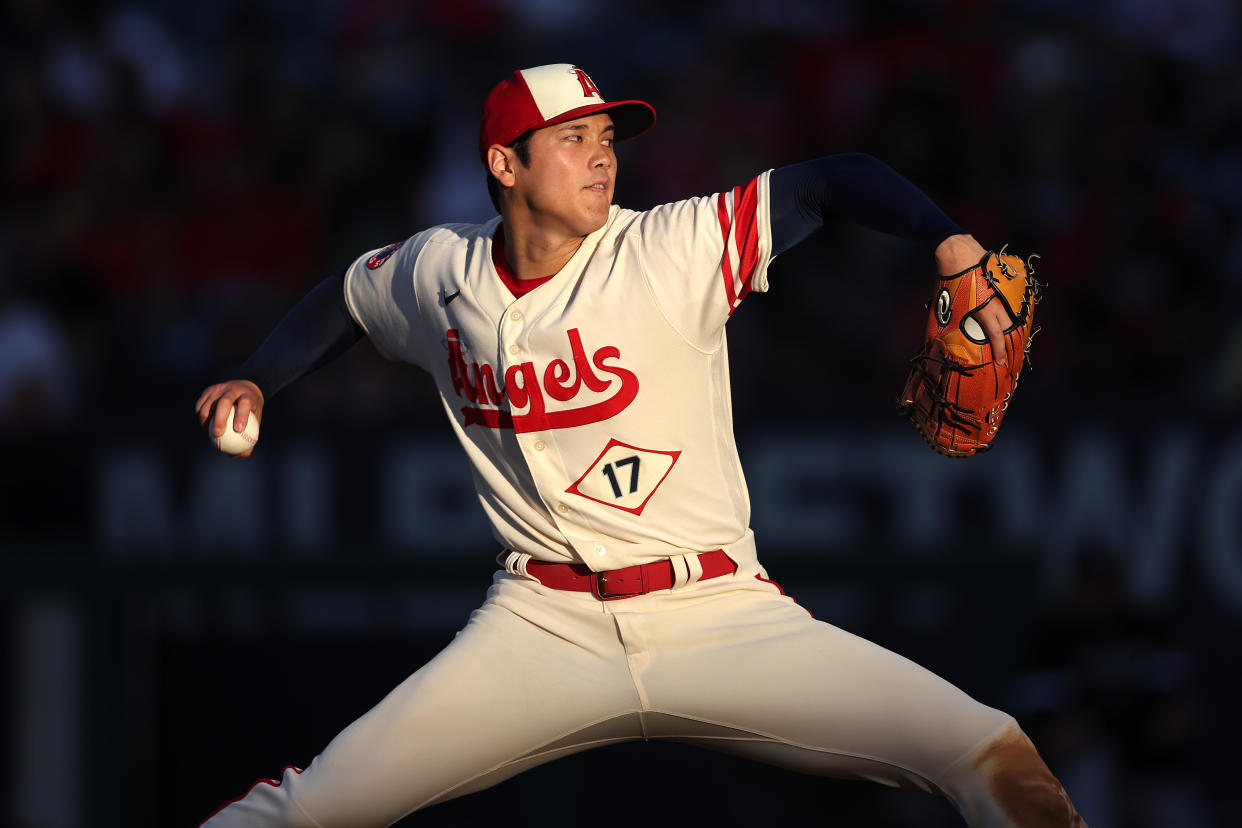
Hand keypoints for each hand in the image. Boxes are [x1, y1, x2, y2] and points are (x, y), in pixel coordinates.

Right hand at [195, 380, 264, 457]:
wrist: (243, 388)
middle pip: (224, 402)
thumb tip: (242, 455)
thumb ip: (250, 438)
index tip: (239, 430)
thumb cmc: (251, 410)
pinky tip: (205, 427)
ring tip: (209, 433)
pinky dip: (201, 416)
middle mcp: (233, 389)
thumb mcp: (256, 421)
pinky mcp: (208, 390)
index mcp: (247, 395)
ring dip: (206, 419)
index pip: (245, 403)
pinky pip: (201, 405)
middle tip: (218, 434)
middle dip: (220, 418)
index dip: (241, 415)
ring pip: (209, 404)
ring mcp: (219, 388)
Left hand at [935, 234, 1010, 366]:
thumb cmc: (948, 280)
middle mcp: (996, 301)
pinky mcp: (1004, 280)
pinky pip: (1011, 299)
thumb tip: (943, 341)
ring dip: (1013, 326)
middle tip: (1011, 352)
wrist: (956, 251)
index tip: (1002, 362)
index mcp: (983, 309)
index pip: (996, 336)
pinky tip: (1010, 315)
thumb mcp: (945, 306)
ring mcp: (1002, 290)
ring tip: (1012, 336)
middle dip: (1011, 342)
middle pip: (1010, 326)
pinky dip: (1012, 309)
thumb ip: (950, 323)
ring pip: (1013, 313)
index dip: (1000, 351)